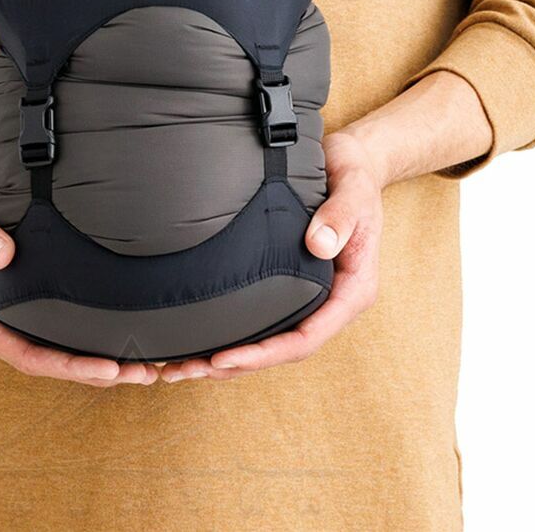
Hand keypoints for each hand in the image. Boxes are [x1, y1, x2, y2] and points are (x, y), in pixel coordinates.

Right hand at [0, 159, 159, 386]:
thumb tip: (3, 256)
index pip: (24, 354)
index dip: (67, 366)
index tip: (108, 367)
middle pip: (46, 361)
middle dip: (93, 371)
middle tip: (143, 372)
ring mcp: (6, 310)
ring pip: (55, 349)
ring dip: (98, 360)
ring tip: (146, 365)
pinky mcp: (24, 294)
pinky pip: (59, 324)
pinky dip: (89, 334)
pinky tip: (124, 335)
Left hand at [159, 129, 385, 381]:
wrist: (354, 164)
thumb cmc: (354, 177)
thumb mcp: (353, 190)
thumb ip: (340, 216)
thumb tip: (318, 245)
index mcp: (353, 291)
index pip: (306, 337)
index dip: (265, 353)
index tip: (224, 358)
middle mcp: (333, 303)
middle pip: (283, 350)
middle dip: (237, 365)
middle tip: (186, 370)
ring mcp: (313, 297)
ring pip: (272, 342)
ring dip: (229, 358)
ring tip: (180, 367)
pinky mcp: (295, 287)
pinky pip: (265, 319)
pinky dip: (234, 334)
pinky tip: (200, 340)